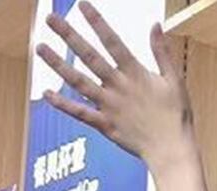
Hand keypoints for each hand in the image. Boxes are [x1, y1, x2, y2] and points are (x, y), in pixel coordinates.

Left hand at [35, 0, 195, 175]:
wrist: (172, 151)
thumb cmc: (176, 117)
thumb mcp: (175, 81)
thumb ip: (162, 52)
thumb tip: (156, 25)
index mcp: (136, 74)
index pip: (113, 42)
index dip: (97, 23)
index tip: (82, 5)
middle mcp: (119, 87)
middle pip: (90, 57)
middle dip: (69, 36)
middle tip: (51, 19)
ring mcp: (110, 106)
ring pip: (79, 82)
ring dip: (58, 64)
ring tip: (40, 48)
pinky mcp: (106, 125)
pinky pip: (80, 113)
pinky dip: (63, 104)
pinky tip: (46, 93)